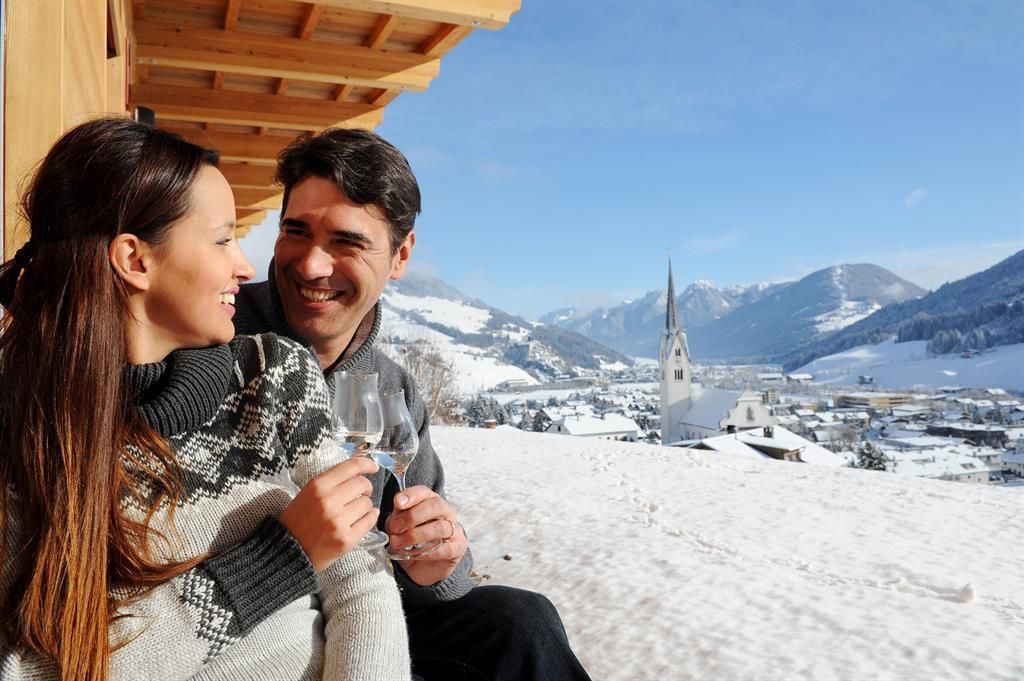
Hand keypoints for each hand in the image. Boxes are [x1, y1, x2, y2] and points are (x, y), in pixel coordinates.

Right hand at [279, 457, 379, 571]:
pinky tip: (364, 519)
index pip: (351, 467)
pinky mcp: (346, 539)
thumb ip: (331, 482)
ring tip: (354, 512)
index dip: (367, 464)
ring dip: (365, 506)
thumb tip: (359, 474)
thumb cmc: (298, 520)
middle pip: (363, 484)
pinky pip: (369, 521)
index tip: (373, 467)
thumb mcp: (308, 493)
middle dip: (365, 489)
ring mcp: (338, 521)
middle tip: (361, 495)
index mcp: (318, 486)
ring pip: (368, 504)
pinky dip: (370, 518)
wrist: (287, 550)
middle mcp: (329, 501)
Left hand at [385, 485, 467, 586]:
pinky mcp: (458, 547)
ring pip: (440, 527)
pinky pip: (444, 548)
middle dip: (412, 516)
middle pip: (435, 505)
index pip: (424, 492)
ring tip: (399, 543)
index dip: (411, 495)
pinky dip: (427, 552)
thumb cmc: (412, 542)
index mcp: (430, 501)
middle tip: (395, 527)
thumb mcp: (399, 528)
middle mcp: (446, 512)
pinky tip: (414, 555)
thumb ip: (396, 519)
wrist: (423, 568)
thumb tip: (394, 515)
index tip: (397, 503)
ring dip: (416, 535)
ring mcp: (455, 529)